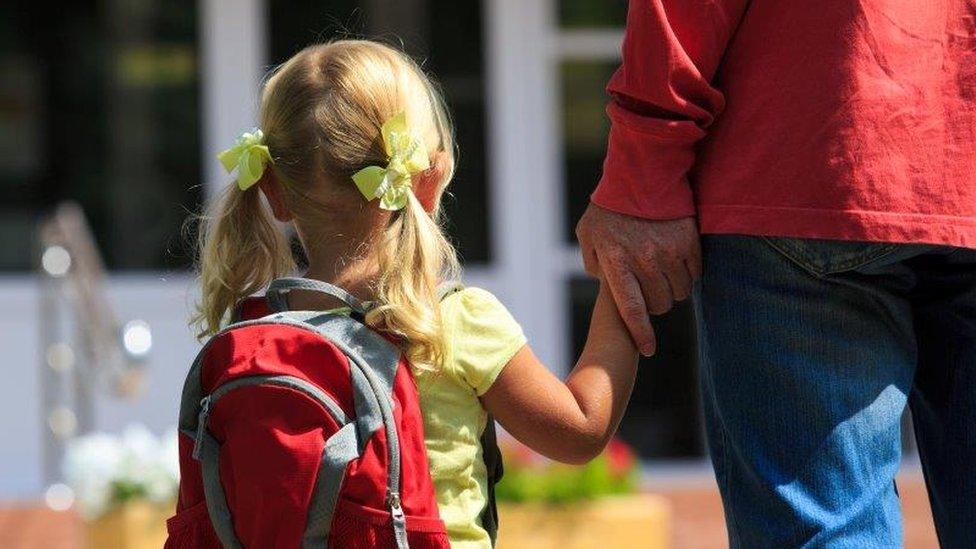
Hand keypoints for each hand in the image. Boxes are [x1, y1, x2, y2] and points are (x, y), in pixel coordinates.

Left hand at [576, 203, 700, 355]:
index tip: (648, 349)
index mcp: (617, 262)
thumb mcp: (588, 233)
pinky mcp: (689, 241)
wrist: (641, 172)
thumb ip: (591, 261)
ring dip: (673, 289)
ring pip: (680, 292)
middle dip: (655, 303)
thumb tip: (602, 280)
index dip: (641, 333)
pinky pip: (695, 273)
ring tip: (662, 274)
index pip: (632, 309)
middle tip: (649, 289)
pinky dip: (688, 274)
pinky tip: (677, 262)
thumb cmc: (610, 206)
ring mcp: (669, 251)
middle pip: (660, 304)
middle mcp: (644, 260)